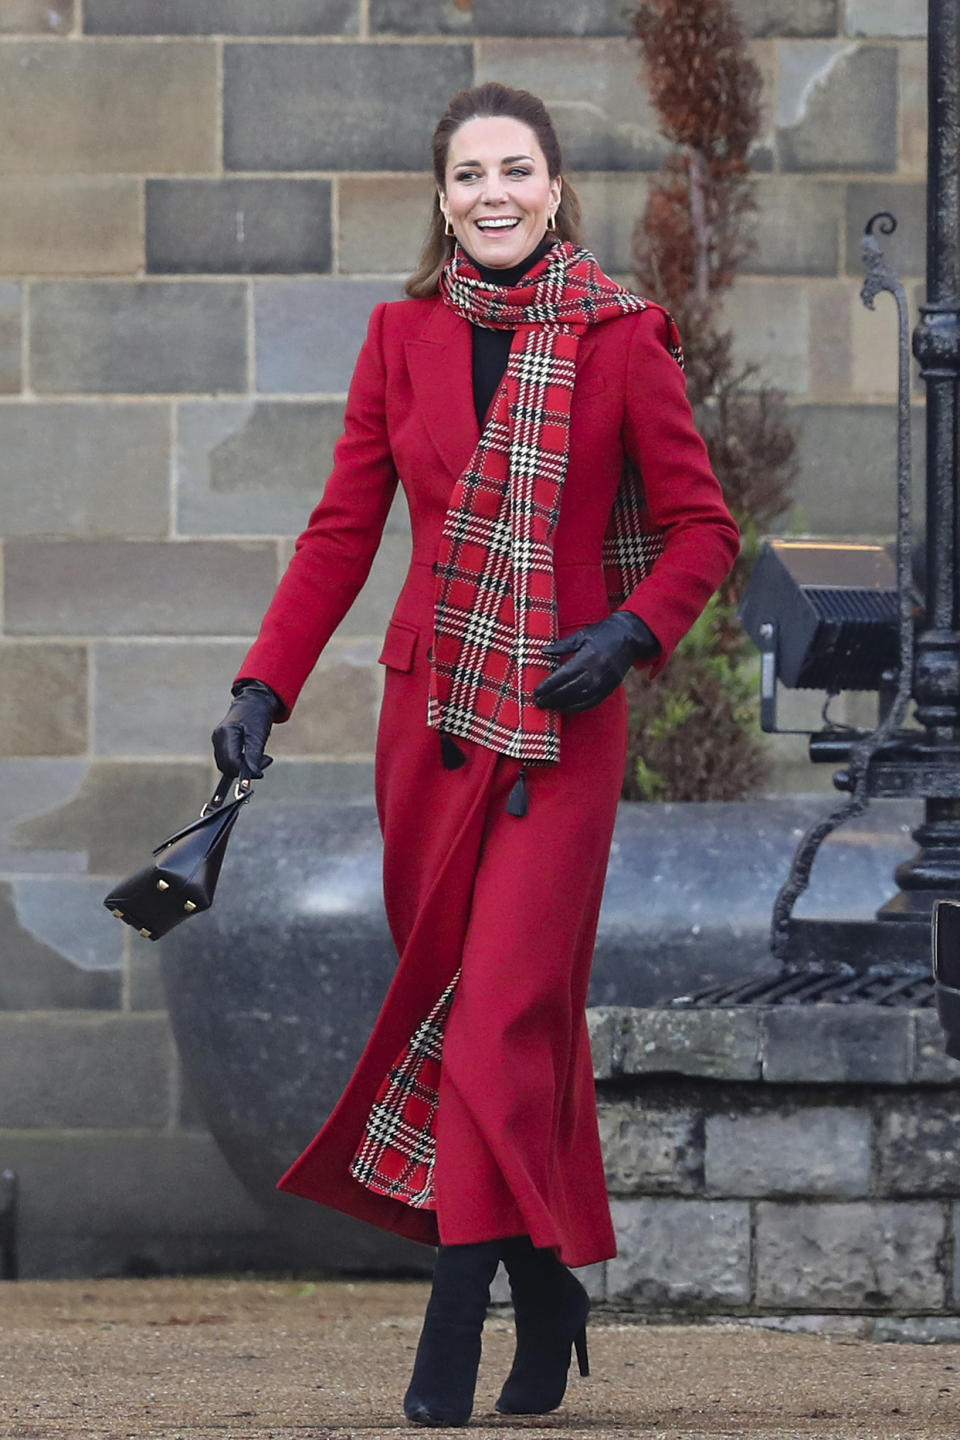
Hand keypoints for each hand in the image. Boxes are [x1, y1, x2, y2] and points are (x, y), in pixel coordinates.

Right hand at [211, 680, 280, 779]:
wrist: (255, 700)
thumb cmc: (258, 715)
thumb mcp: (259, 735)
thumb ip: (254, 756)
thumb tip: (254, 774)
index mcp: (225, 733)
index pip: (231, 761)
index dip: (245, 771)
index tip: (260, 772)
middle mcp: (217, 737)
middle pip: (227, 766)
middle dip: (245, 770)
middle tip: (264, 761)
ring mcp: (217, 740)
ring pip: (227, 765)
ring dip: (243, 767)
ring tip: (261, 757)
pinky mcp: (221, 742)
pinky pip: (228, 759)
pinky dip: (240, 762)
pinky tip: (252, 755)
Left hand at [533, 612, 659, 713]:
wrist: (629, 637)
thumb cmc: (602, 633)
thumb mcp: (582, 635)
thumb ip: (562, 645)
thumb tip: (543, 651)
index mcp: (588, 657)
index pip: (563, 676)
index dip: (549, 686)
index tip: (536, 691)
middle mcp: (596, 673)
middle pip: (569, 690)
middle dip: (552, 698)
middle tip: (538, 702)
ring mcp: (604, 683)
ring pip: (579, 699)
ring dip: (562, 704)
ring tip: (548, 706)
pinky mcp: (609, 688)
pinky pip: (591, 702)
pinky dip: (577, 707)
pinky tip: (565, 708)